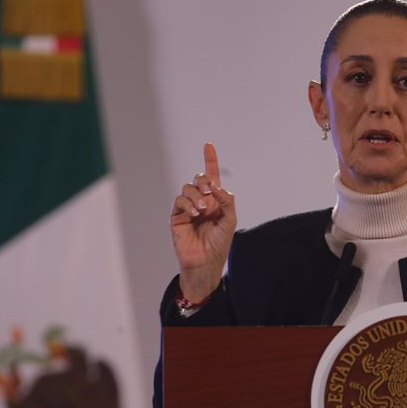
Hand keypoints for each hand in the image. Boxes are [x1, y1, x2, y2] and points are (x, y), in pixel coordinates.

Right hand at [170, 143, 236, 301]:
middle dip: (205, 180)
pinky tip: (194, 213)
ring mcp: (188, 208)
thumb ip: (226, 200)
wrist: (206, 262)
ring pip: (188, 188)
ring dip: (196, 195)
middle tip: (211, 191)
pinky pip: (179, 201)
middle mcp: (201, 201)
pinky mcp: (177, 216)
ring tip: (202, 210)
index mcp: (215, 201)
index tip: (208, 145)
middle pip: (199, 179)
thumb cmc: (220, 243)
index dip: (210, 160)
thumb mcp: (230, 220)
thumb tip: (217, 186)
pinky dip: (187, 203)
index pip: (212, 176)